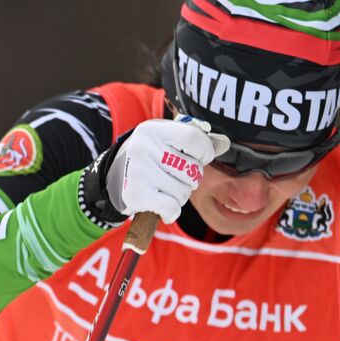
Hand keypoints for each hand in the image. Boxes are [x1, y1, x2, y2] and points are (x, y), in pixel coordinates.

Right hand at [103, 118, 228, 223]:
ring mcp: (138, 172)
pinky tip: (163, 205)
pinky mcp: (136, 194)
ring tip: (166, 189)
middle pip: (192, 169)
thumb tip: (224, 144)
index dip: (205, 152)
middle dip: (191, 178)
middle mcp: (144, 147)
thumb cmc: (152, 156)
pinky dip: (171, 211)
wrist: (116, 176)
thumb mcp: (169, 140)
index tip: (201, 157)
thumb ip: (197, 140)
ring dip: (180, 195)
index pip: (195, 139)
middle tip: (177, 176)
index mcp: (154, 129)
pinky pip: (171, 208)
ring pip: (183, 192)